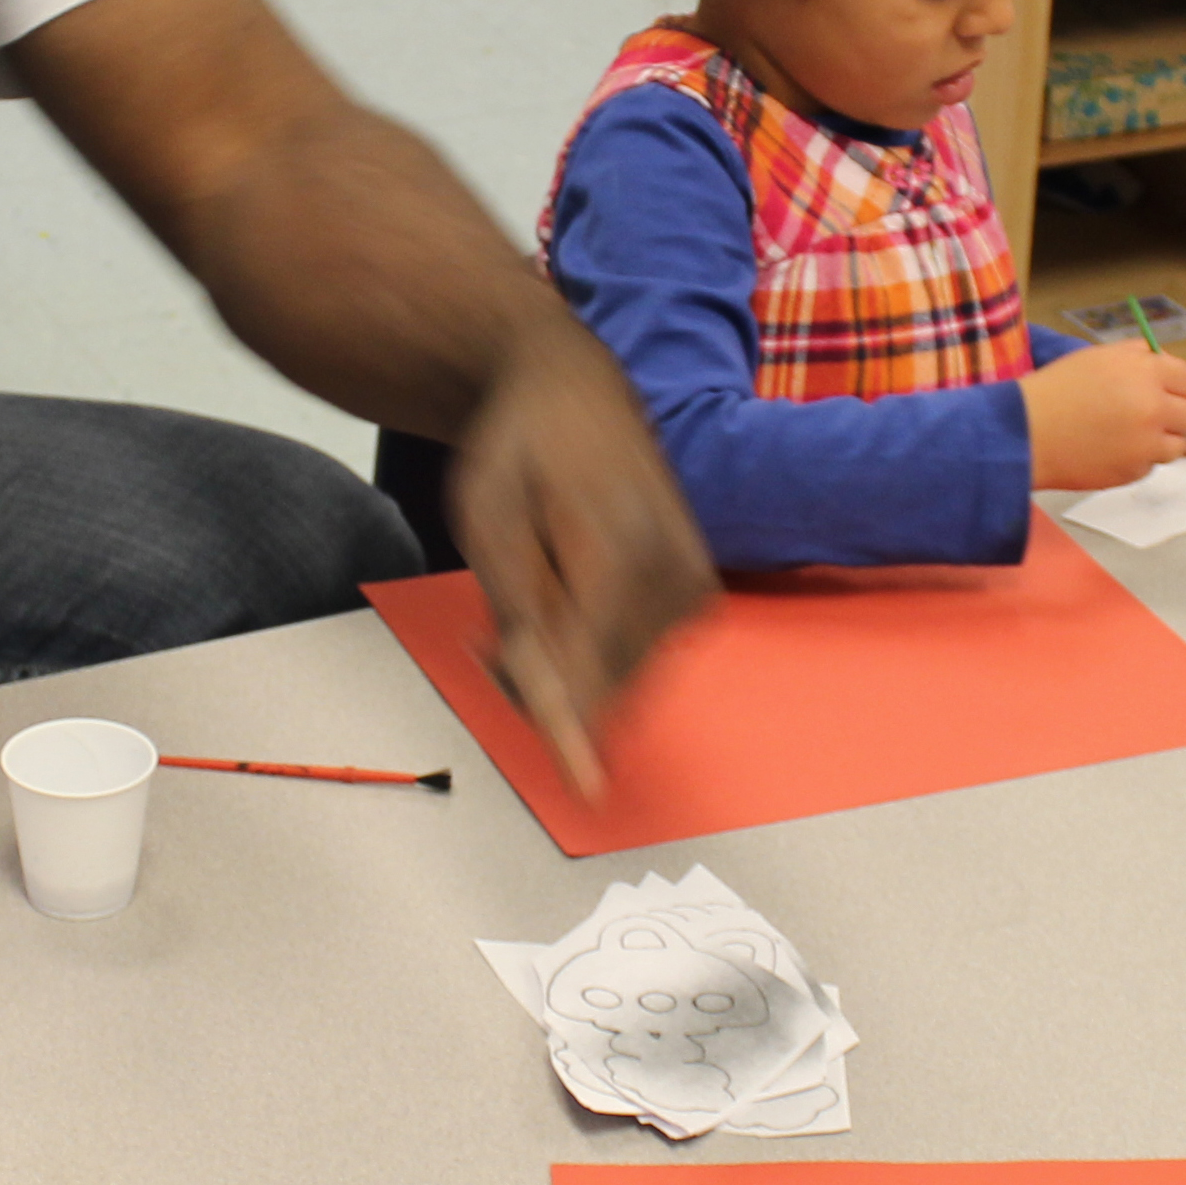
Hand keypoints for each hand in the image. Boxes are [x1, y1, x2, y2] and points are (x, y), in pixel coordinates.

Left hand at [443, 324, 718, 798]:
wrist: (575, 393)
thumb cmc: (520, 451)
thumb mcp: (488, 521)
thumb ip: (522, 616)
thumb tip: (551, 702)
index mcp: (620, 542)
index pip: (593, 659)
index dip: (575, 724)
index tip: (587, 791)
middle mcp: (674, 568)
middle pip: (607, 679)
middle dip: (545, 685)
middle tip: (489, 644)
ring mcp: (693, 586)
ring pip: (623, 679)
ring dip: (568, 672)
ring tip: (526, 609)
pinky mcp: (697, 600)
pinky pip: (637, 661)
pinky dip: (594, 657)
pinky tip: (565, 610)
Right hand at [1024, 341, 1185, 488]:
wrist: (1025, 433)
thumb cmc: (1056, 390)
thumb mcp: (1097, 357)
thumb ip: (1137, 354)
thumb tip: (1164, 360)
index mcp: (1144, 371)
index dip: (1184, 387)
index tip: (1175, 393)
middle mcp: (1153, 405)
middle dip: (1179, 414)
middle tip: (1156, 416)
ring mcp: (1147, 442)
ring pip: (1180, 443)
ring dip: (1165, 439)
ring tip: (1133, 435)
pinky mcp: (1135, 470)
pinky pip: (1154, 464)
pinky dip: (1142, 459)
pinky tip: (1114, 450)